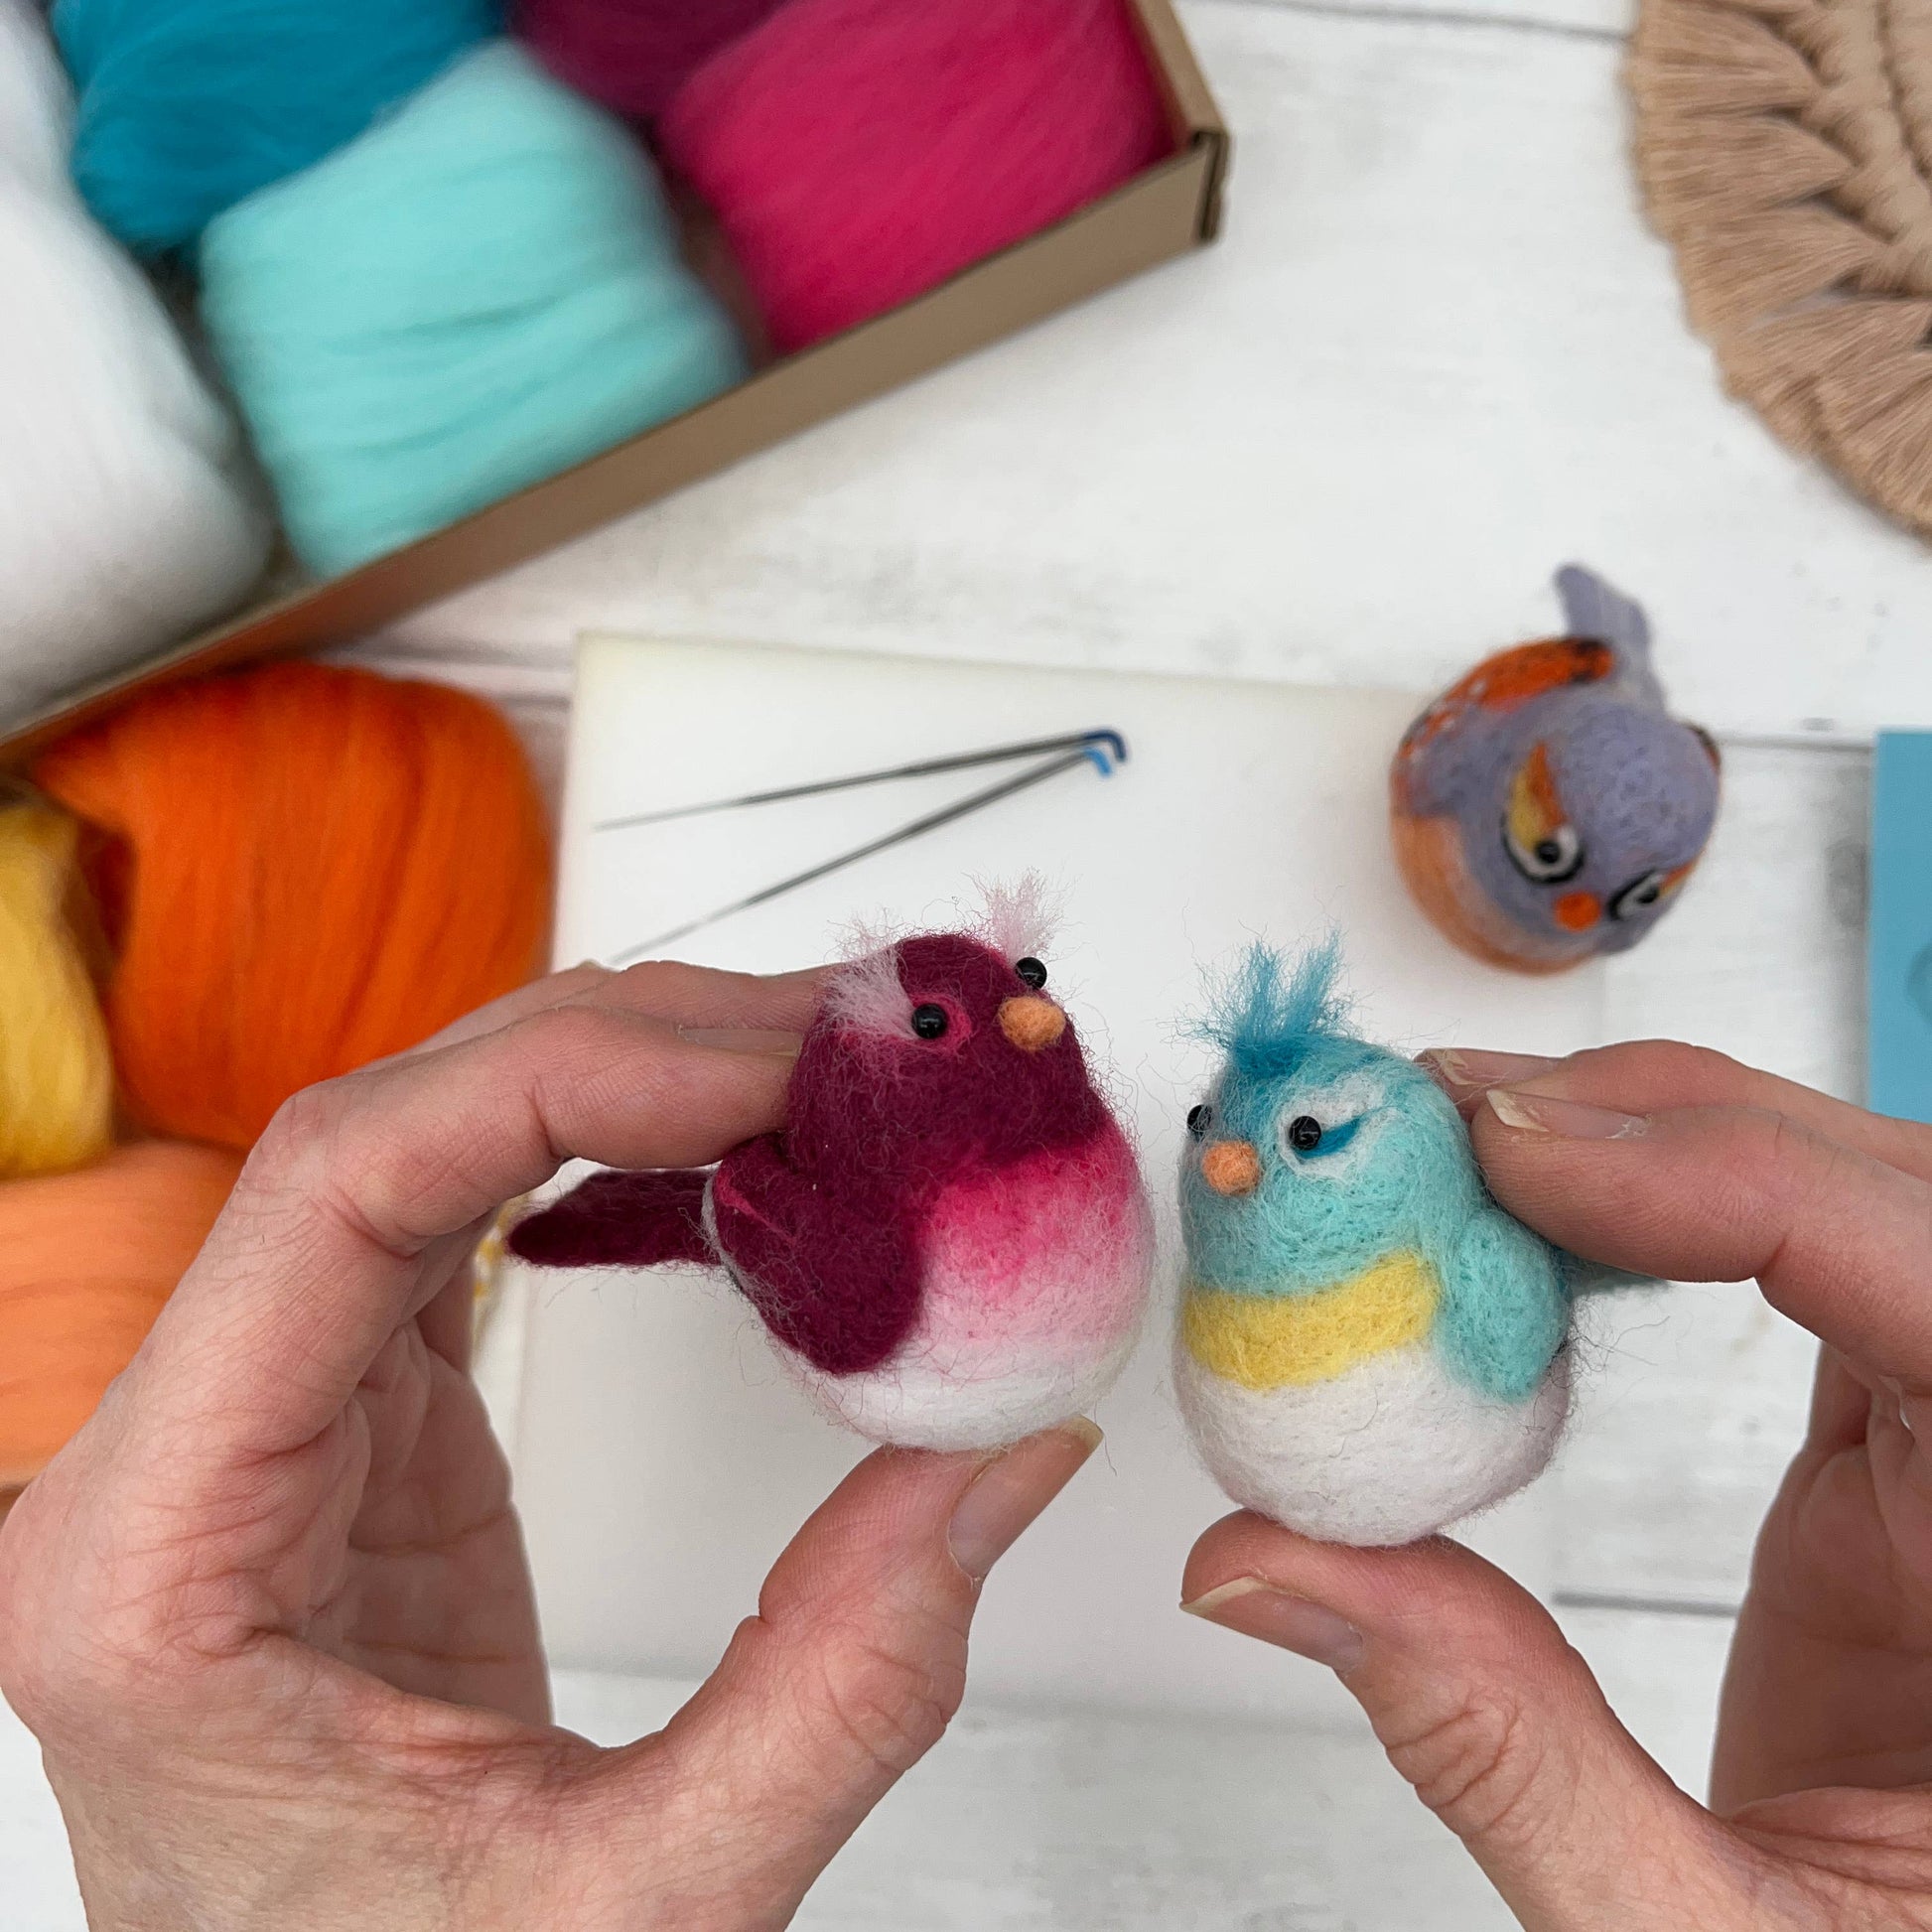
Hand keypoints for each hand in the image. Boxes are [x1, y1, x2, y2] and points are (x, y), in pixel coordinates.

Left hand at [0, 962, 1097, 1930]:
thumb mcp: (632, 1912)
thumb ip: (838, 1691)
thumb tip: (1000, 1459)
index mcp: (159, 1560)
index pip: (334, 1194)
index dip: (560, 1080)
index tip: (766, 1069)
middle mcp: (183, 1458)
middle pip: (388, 1133)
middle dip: (633, 1053)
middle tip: (846, 1050)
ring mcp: (269, 1428)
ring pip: (429, 1149)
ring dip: (628, 1082)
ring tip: (813, 1078)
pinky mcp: (357, 1432)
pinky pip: (463, 1223)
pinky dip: (609, 1161)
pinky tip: (724, 1154)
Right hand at [1181, 1041, 1931, 1928]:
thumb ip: (1493, 1746)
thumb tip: (1258, 1560)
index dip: (1736, 1180)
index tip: (1514, 1153)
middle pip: (1900, 1202)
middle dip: (1675, 1125)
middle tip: (1451, 1124)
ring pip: (1855, 1207)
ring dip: (1659, 1146)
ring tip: (1468, 1151)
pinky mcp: (1897, 1466)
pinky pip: (1807, 1272)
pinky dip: (1659, 1218)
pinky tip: (1538, 1222)